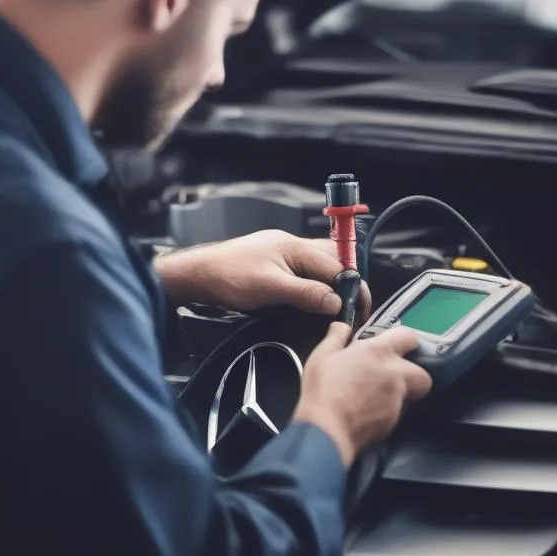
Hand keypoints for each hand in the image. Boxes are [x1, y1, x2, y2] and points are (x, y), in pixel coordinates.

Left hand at [155, 229, 372, 319]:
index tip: (358, 309)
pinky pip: (305, 270)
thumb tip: (335, 302)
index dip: (351, 289)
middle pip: (334, 261)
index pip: (337, 267)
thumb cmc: (228, 276)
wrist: (198, 275)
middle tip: (353, 308)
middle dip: (347, 282)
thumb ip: (306, 293)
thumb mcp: (270, 288)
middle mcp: (294, 246)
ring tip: (338, 305)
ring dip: (331, 283)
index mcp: (296, 247)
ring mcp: (284, 253)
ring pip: (320, 265)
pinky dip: (315, 283)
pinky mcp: (275, 263)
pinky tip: (313, 298)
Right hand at [292, 322, 432, 467]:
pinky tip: (373, 411)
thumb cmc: (323, 389)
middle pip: (422, 373)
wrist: (327, 430)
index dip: (405, 340)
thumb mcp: (322, 355)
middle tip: (394, 374)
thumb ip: (336, 337)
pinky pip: (401, 412)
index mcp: (379, 352)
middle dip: (413, 373)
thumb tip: (342, 327)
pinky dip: (392, 410)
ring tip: (385, 394)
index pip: (409, 337)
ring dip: (406, 393)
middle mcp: (395, 374)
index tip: (395, 344)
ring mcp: (397, 400)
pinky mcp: (394, 423)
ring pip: (415, 395)